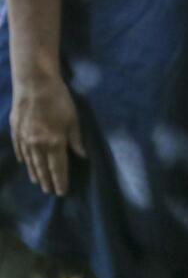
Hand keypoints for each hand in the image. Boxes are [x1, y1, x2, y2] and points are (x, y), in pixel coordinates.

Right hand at [9, 75, 84, 195]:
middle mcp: (38, 145)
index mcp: (55, 143)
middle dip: (47, 181)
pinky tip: (25, 164)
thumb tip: (82, 156)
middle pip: (43, 168)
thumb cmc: (59, 100)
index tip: (62, 192)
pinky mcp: (15, 132)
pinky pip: (20, 150)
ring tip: (38, 183)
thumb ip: (76, 140)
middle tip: (49, 192)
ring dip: (35, 173)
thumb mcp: (73, 119)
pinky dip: (24, 159)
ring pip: (30, 162)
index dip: (60, 181)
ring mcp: (24, 139)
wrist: (34, 85)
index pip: (58, 168)